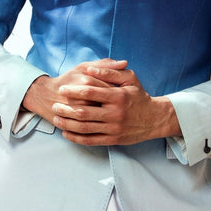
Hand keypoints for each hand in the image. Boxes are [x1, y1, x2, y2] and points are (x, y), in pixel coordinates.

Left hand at [23, 60, 180, 145]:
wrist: (155, 119)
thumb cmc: (139, 97)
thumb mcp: (130, 79)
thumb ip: (110, 72)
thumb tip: (90, 69)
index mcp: (118, 96)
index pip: (90, 92)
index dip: (73, 90)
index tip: (62, 89)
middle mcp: (115, 114)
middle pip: (83, 111)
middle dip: (65, 108)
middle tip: (55, 105)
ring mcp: (113, 129)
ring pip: (84, 128)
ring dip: (67, 123)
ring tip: (56, 118)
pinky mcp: (113, 140)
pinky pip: (90, 140)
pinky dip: (76, 138)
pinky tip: (66, 133)